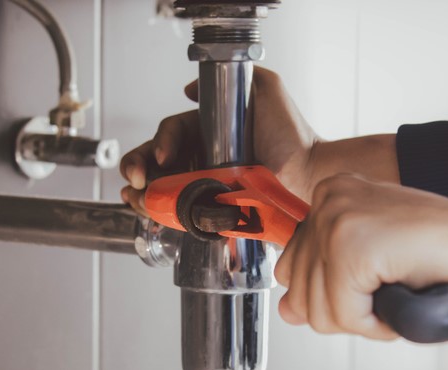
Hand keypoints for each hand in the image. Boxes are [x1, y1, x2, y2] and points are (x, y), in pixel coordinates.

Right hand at [120, 67, 398, 214]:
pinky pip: (180, 210)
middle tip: (137, 179)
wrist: (310, 171)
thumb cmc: (293, 133)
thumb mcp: (267, 90)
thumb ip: (236, 78)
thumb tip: (188, 89)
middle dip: (138, 166)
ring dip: (142, 192)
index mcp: (210, 131)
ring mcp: (207, 183)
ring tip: (136, 197)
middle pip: (158, 159)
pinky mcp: (213, 207)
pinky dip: (159, 212)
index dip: (161, 142)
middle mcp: (204, 156)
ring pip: (163, 186)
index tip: (164, 156)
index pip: (172, 131)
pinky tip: (149, 213)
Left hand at [274, 173, 447, 338]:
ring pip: (317, 309)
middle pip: (299, 290)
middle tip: (390, 286)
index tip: (368, 281)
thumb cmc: (446, 258)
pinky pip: (344, 315)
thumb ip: (323, 281)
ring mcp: (337, 217)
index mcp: (331, 197)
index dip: (332, 292)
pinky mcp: (351, 242)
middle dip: (346, 308)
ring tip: (399, 288)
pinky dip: (378, 323)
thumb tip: (288, 310)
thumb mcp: (369, 266)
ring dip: (364, 317)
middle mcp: (328, 199)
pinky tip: (404, 294)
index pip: (291, 266)